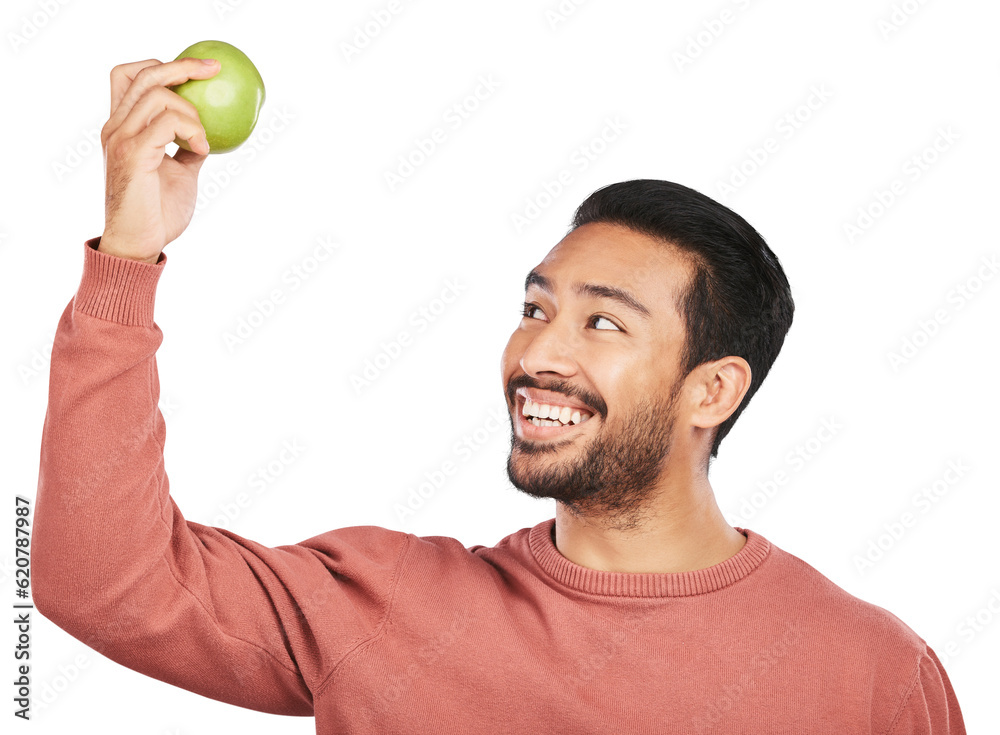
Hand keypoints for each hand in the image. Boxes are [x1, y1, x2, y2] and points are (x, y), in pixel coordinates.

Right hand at [98, 57, 220, 263]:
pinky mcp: (133, 153)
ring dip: (192, 114)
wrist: (140, 243)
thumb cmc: (158, 213)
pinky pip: (167, 123)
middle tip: (215, 71)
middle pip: (145, 75)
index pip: (129, 77)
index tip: (199, 70)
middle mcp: (115, 127)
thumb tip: (209, 132)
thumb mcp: (180, 172)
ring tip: (202, 143)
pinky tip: (201, 151)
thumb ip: (185, 148)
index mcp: (122, 127)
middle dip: (184, 67)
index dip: (161, 65)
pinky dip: (192, 132)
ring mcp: (121, 138)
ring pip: (159, 96)